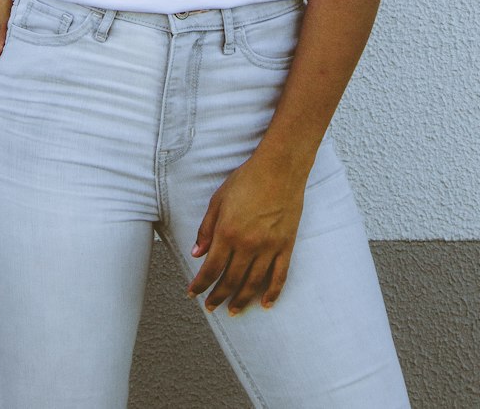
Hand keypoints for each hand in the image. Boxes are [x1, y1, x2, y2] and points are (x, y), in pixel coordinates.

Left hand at [186, 151, 304, 314]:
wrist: (280, 168)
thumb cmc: (247, 179)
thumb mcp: (218, 200)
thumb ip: (206, 228)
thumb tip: (197, 253)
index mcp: (227, 232)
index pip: (211, 268)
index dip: (200, 285)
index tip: (193, 294)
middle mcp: (247, 245)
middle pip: (230, 281)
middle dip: (217, 297)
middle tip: (210, 307)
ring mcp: (269, 247)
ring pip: (252, 284)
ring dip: (241, 301)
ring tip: (233, 311)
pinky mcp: (286, 246)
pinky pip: (279, 276)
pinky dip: (272, 293)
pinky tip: (265, 304)